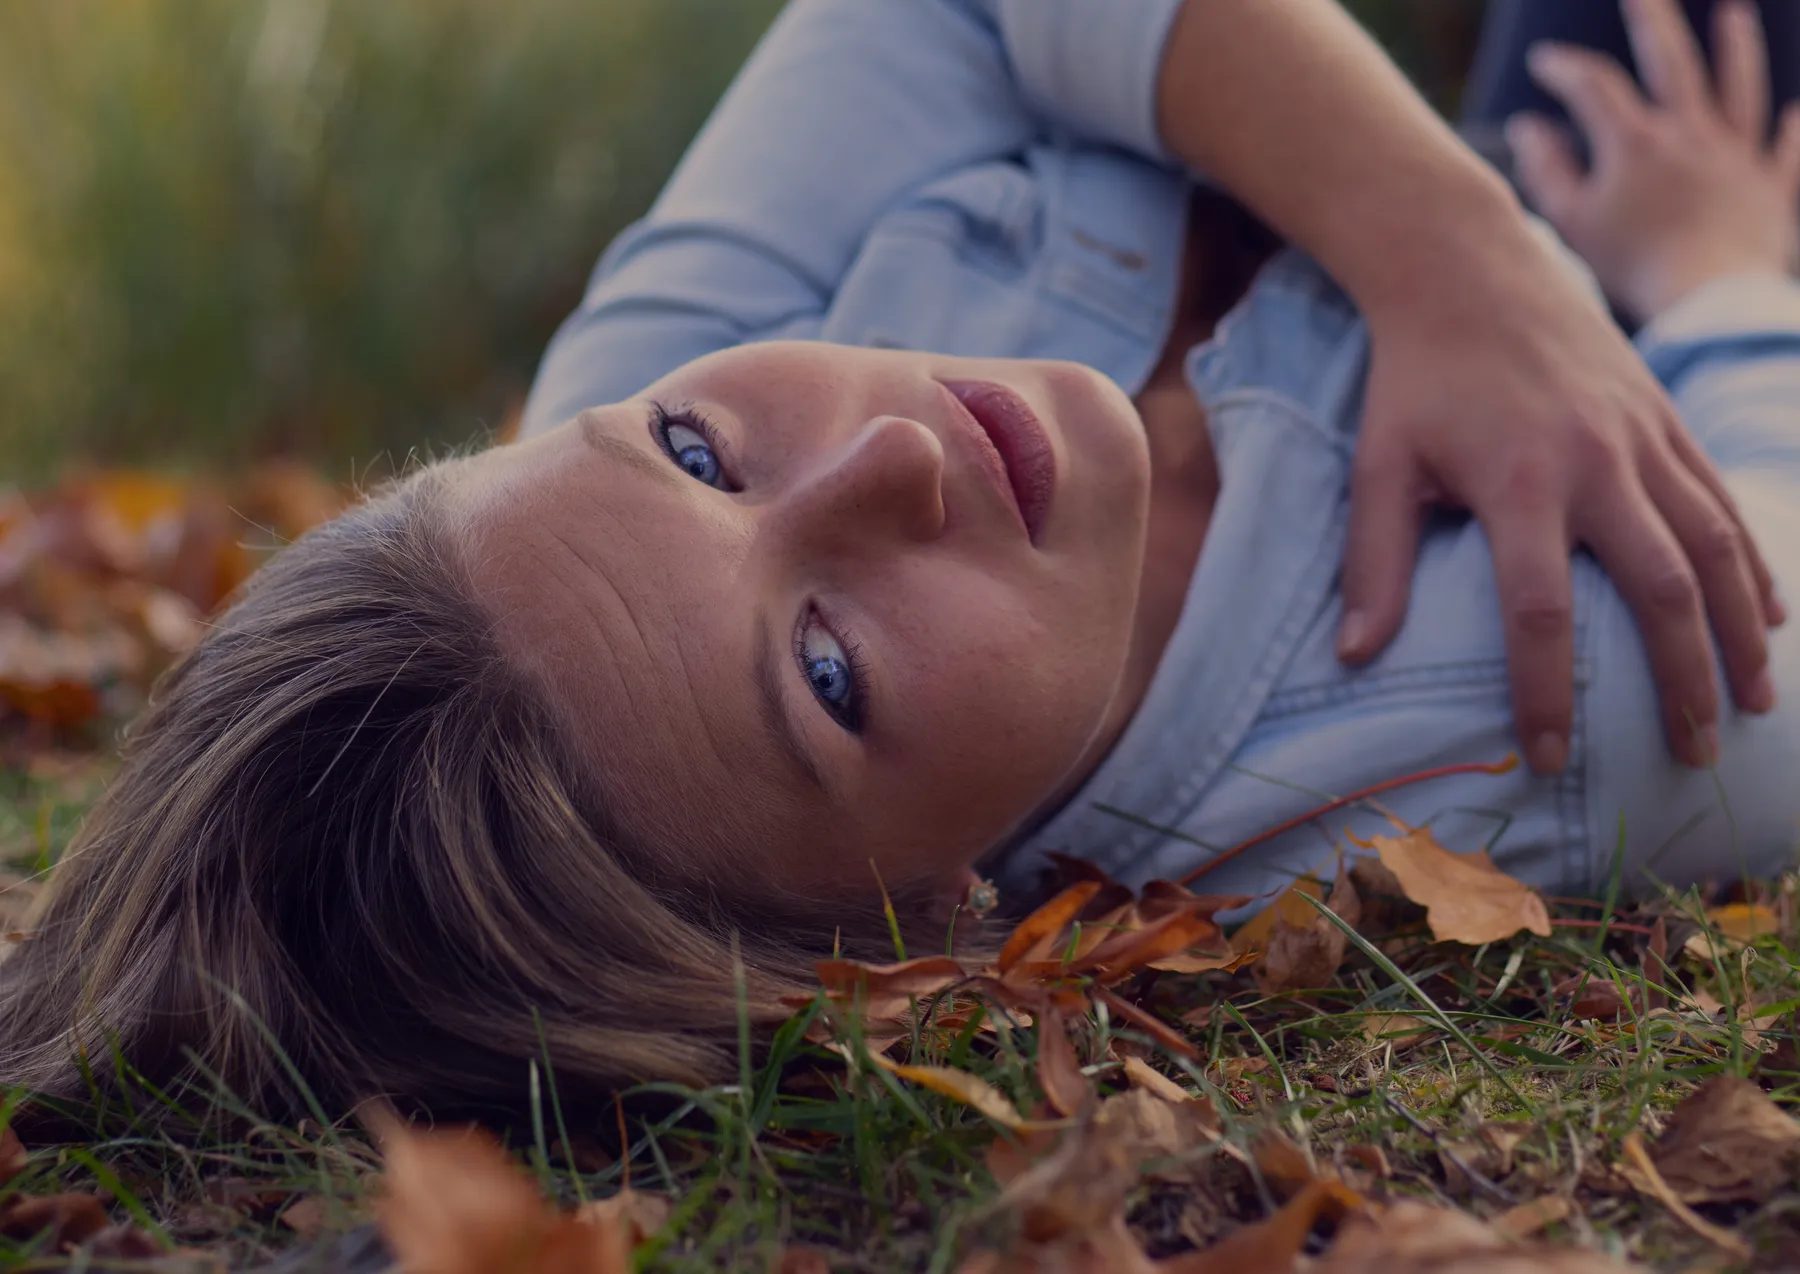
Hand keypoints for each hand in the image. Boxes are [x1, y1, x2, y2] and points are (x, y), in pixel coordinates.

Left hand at [1337, 4, 1785, 773]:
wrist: (1467, 269)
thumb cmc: (1414, 380)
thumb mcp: (1378, 466)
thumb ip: (1372, 562)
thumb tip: (1353, 658)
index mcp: (1520, 483)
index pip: (1540, 613)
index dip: (1546, 693)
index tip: (1549, 758)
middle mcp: (1598, 463)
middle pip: (1662, 589)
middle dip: (1682, 680)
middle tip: (1690, 755)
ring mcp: (1644, 437)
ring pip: (1716, 547)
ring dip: (1739, 632)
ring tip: (1750, 706)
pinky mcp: (1665, 418)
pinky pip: (1722, 501)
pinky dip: (1750, 564)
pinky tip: (1766, 619)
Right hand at [1508, 0, 1799, 322]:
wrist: (1706, 298)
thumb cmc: (1632, 265)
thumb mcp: (1572, 221)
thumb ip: (1548, 169)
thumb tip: (1530, 128)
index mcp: (1636, 143)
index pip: (1595, 86)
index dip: (1565, 68)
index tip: (1545, 62)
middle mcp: (1690, 134)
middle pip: (1672, 60)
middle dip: (1652, 20)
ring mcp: (1736, 156)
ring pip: (1740, 86)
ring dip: (1736, 47)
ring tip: (1732, 15)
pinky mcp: (1769, 188)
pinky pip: (1784, 151)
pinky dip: (1789, 131)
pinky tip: (1793, 113)